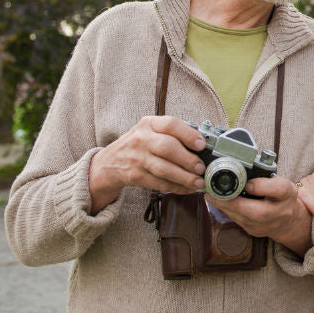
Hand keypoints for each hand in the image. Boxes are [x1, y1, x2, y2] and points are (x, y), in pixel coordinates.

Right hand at [87, 116, 205, 213]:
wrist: (110, 162)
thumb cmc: (139, 145)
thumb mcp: (151, 131)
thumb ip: (172, 134)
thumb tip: (202, 147)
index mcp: (149, 123)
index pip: (171, 124)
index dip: (189, 134)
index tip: (202, 145)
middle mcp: (141, 139)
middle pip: (168, 147)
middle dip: (188, 160)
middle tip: (201, 168)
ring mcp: (137, 158)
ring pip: (164, 169)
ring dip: (184, 177)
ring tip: (198, 182)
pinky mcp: (135, 176)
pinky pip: (159, 183)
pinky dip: (176, 187)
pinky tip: (187, 189)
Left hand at [210, 176, 312, 254]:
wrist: (289, 223)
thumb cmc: (284, 199)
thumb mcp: (283, 185)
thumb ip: (267, 181)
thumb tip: (246, 182)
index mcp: (285, 197)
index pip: (277, 190)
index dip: (261, 186)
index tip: (247, 182)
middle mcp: (275, 213)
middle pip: (251, 210)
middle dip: (228, 201)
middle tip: (211, 190)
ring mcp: (263, 226)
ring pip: (239, 216)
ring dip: (222, 205)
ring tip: (209, 193)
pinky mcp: (252, 231)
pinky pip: (237, 220)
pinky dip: (226, 210)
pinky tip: (217, 201)